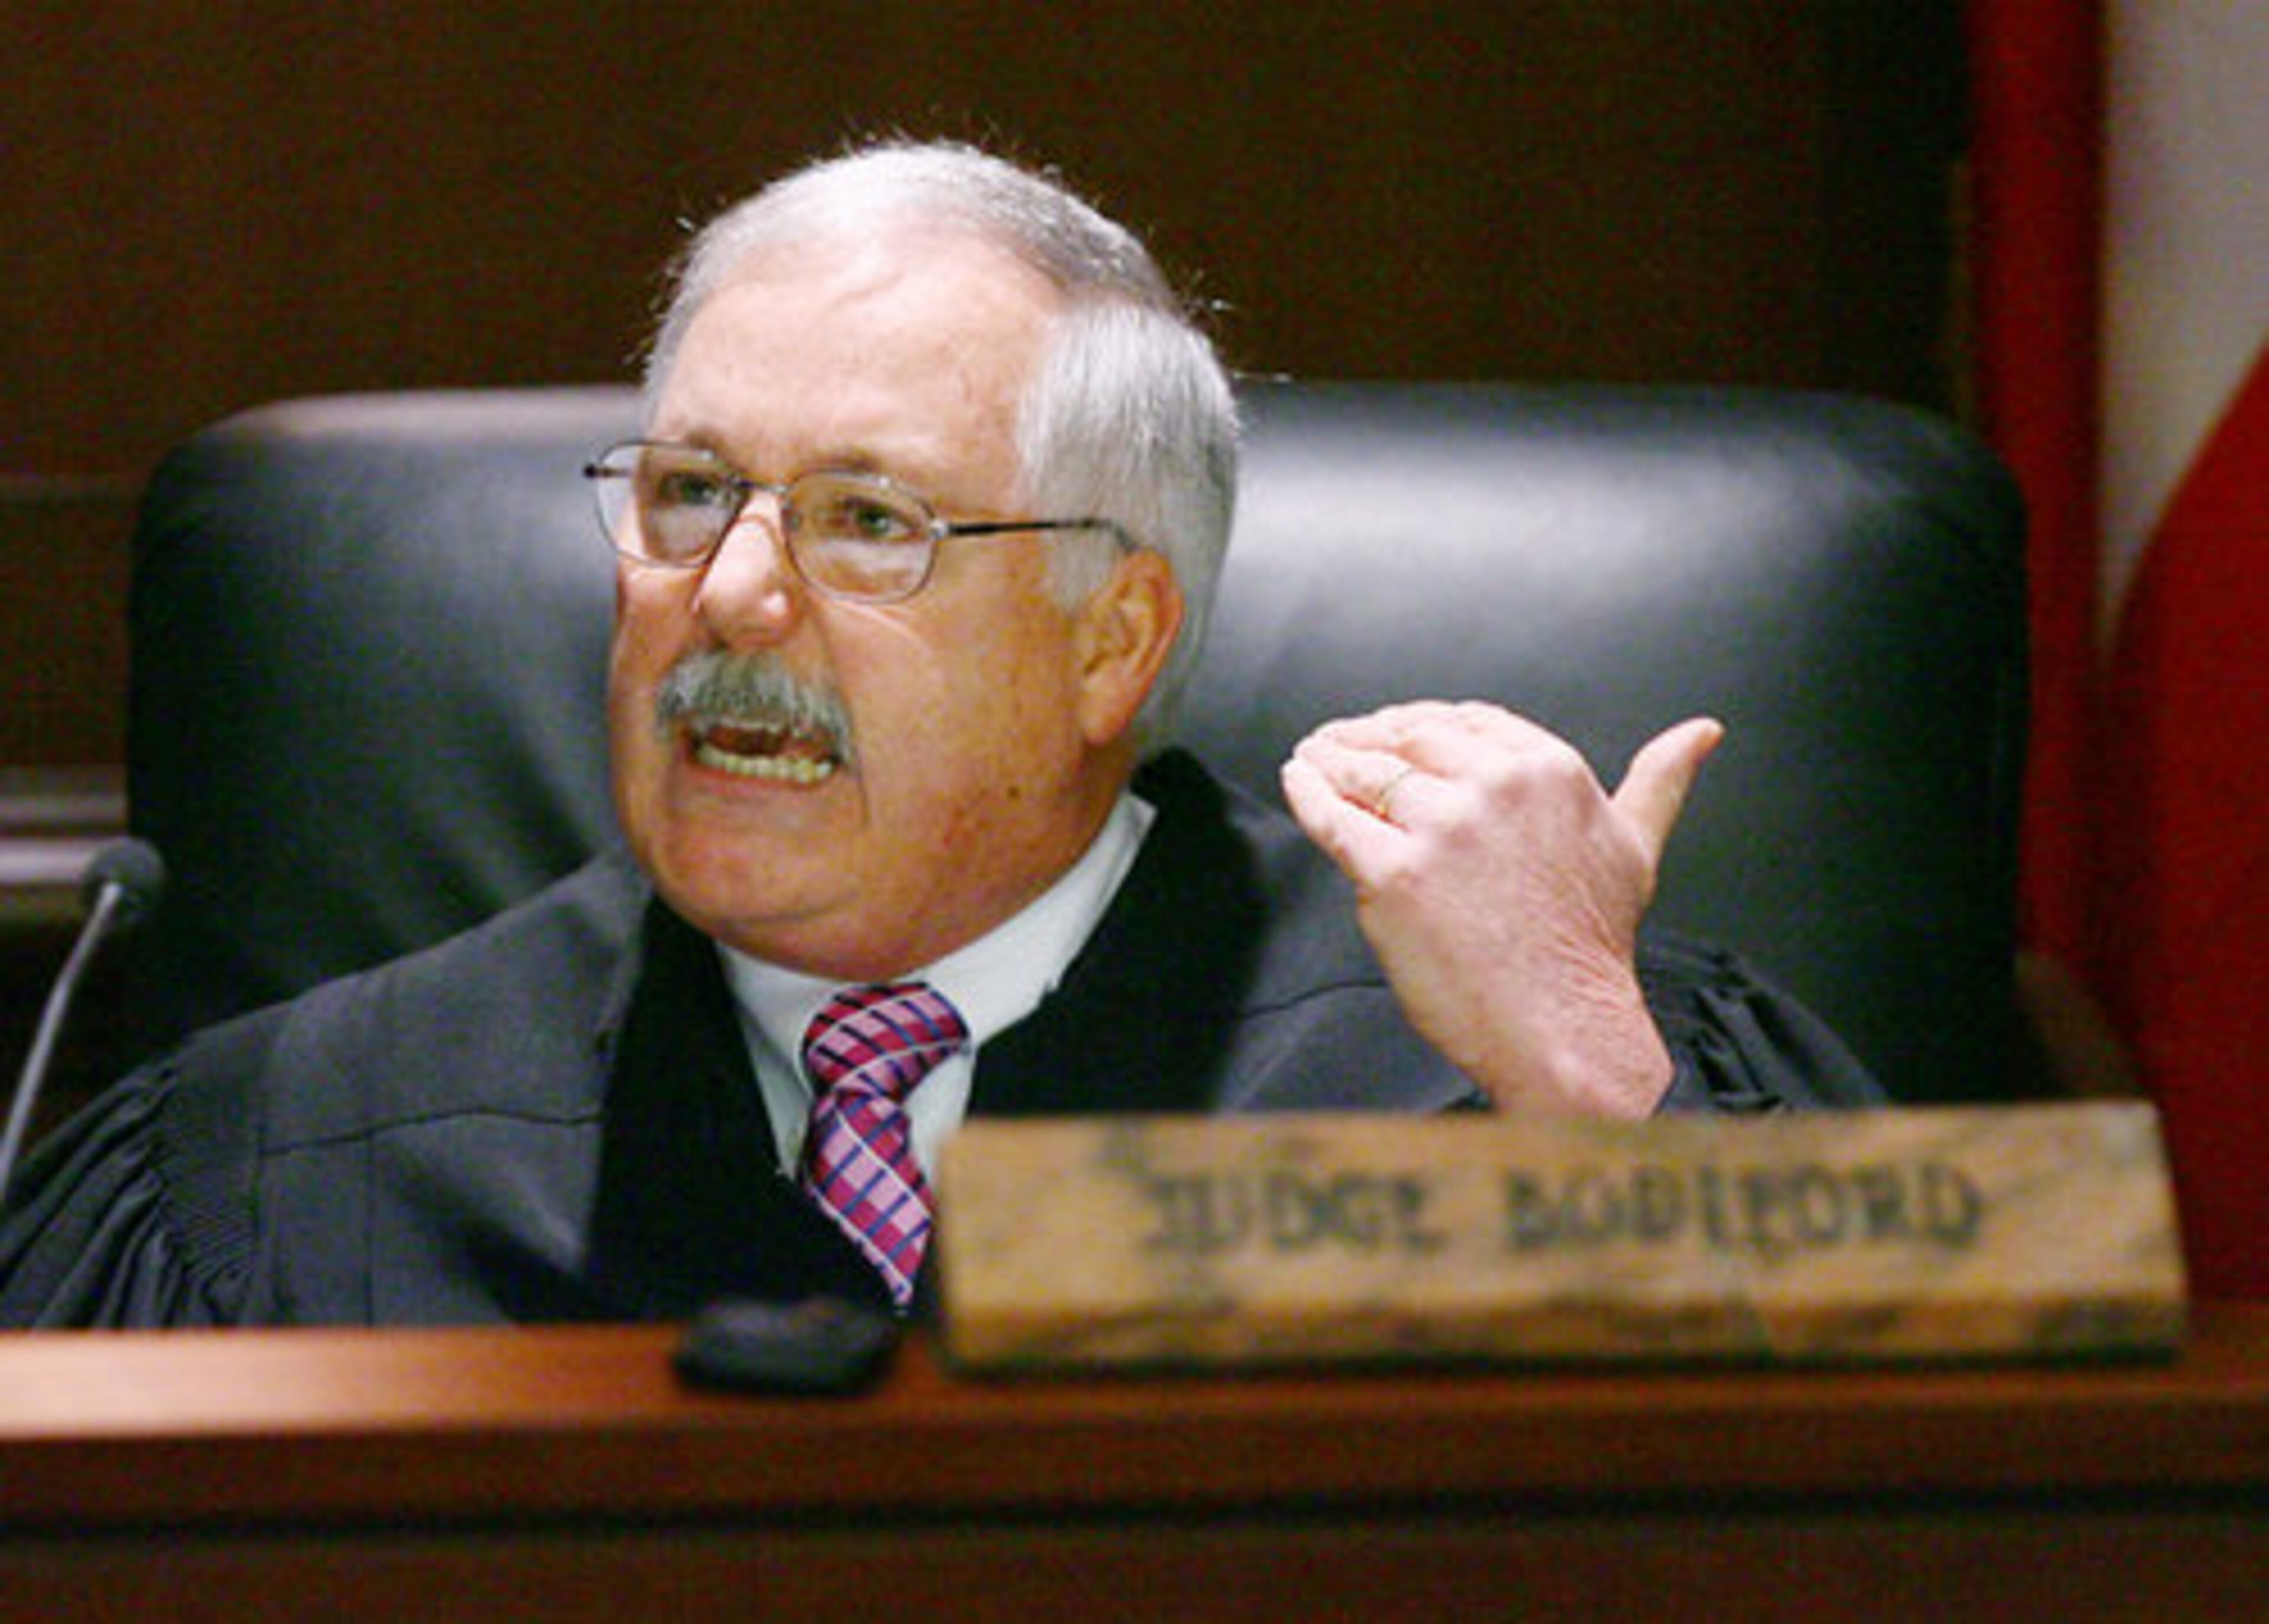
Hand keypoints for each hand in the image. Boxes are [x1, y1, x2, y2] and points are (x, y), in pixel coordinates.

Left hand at [1281, 701, 1722, 1117]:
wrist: (1563, 1028)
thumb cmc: (1592, 948)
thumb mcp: (1636, 846)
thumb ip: (1659, 779)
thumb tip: (1703, 731)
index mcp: (1550, 769)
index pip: (1467, 720)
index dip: (1423, 721)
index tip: (1398, 727)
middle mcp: (1496, 787)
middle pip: (1410, 740)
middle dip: (1370, 736)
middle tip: (1341, 742)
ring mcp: (1442, 828)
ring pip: (1368, 773)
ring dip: (1330, 759)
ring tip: (1311, 758)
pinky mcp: (1394, 874)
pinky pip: (1334, 818)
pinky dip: (1308, 794)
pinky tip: (1298, 782)